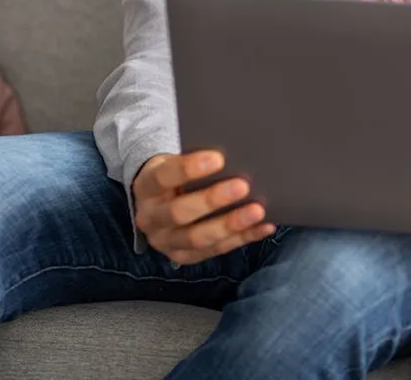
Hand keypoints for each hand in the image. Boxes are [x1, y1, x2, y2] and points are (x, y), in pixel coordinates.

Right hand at [132, 151, 275, 265]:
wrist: (158, 200)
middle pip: (179, 213)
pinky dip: (243, 238)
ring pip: (197, 238)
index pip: (163, 177)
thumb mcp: (175, 163)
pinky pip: (215, 250)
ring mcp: (165, 241)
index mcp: (146, 187)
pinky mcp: (183, 256)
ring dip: (230, 225)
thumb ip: (195, 162)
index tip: (219, 158)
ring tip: (257, 210)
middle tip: (243, 186)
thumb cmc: (176, 175)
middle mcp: (150, 218)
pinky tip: (265, 226)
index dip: (188, 169)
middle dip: (212, 200)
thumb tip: (236, 154)